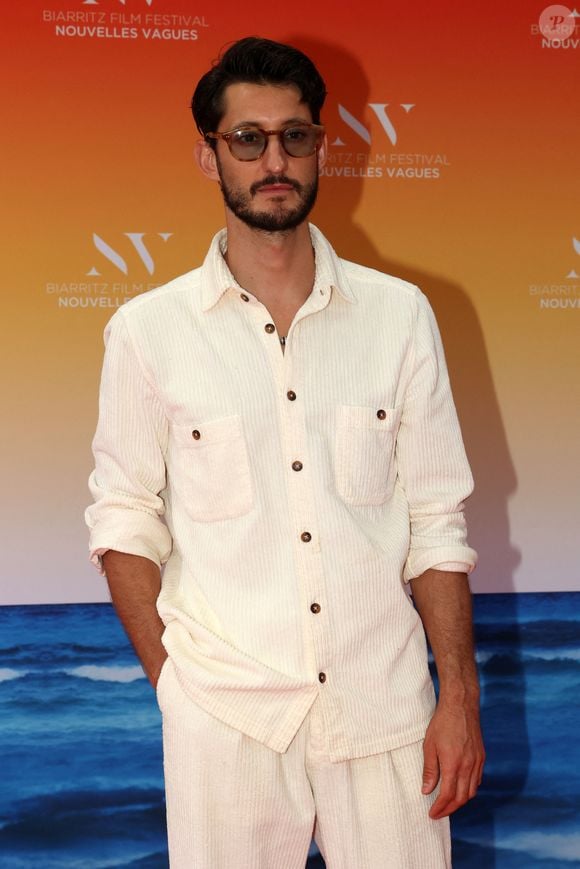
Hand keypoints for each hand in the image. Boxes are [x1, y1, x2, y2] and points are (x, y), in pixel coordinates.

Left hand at [421, 698, 484, 818]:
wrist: (461, 705)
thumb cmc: (442, 723)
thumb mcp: (429, 745)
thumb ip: (429, 770)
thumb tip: (426, 791)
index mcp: (453, 765)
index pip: (447, 795)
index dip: (440, 808)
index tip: (432, 814)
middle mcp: (468, 766)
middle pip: (461, 798)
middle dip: (449, 809)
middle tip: (439, 813)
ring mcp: (477, 762)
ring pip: (471, 791)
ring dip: (460, 801)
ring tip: (448, 803)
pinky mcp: (481, 757)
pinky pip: (477, 780)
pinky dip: (468, 789)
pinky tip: (460, 788)